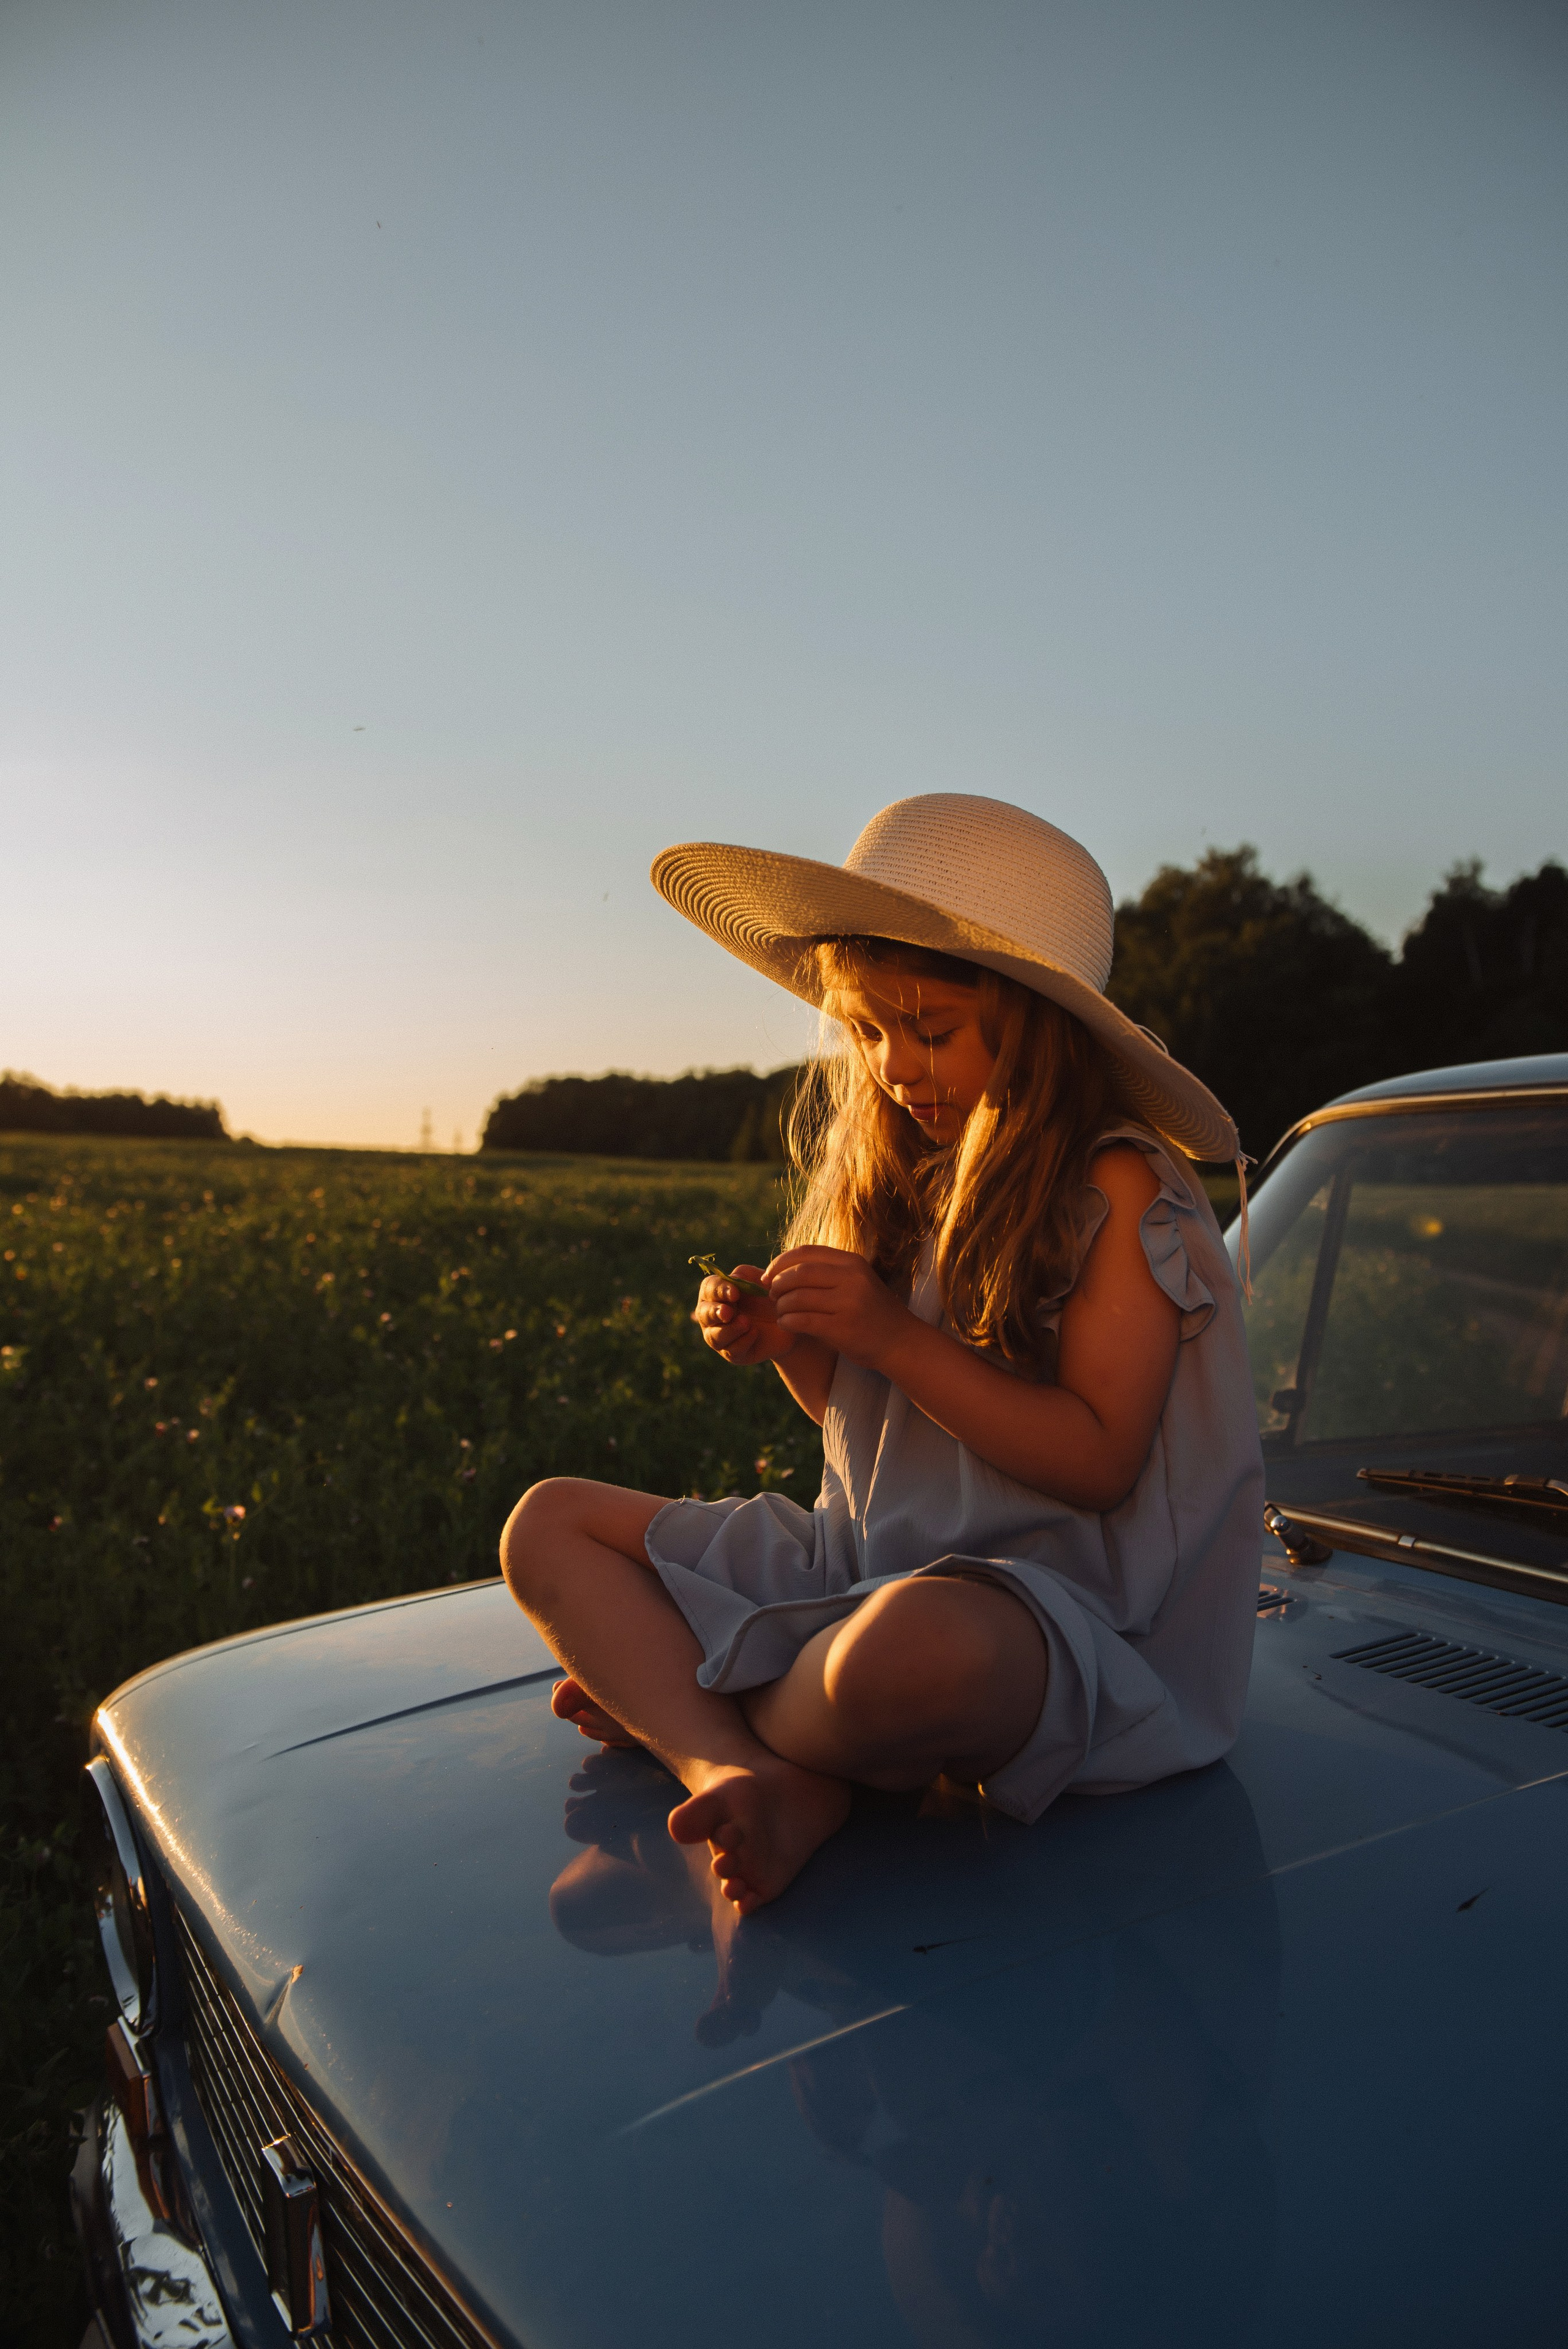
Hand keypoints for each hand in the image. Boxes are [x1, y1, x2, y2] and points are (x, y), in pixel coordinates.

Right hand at [694, 1266, 796, 1367]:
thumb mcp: (762, 1281)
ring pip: (713, 1336)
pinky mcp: (734, 1354)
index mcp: (717, 1294)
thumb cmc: (770, 1297)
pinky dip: (742, 1341)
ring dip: (728, 1330)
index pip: (708, 1288)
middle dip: (714, 1312)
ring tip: (746, 1322)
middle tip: (728, 1312)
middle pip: (703, 1313)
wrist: (790, 1322)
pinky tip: (755, 1333)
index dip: (718, 1290)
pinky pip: (731, 1351)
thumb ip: (746, 1275)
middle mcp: (713, 1316)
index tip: (735, 1293)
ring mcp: (722, 1337)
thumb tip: (732, 1278)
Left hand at [762, 1246, 909, 1370]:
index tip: (768, 1276)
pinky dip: (787, 1322)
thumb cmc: (870, 1312)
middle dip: (777, 1285)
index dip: (779, 1263)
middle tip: (771, 1297)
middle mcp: (851, 1278)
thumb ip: (825, 1273)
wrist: (900, 1342)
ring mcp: (848, 1303)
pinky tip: (786, 1324)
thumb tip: (780, 1270)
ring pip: (797, 1298)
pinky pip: (802, 1320)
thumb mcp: (855, 1282)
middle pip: (798, 1273)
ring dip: (781, 1306)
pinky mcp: (843, 1328)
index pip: (805, 1252)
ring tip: (780, 1313)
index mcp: (852, 1262)